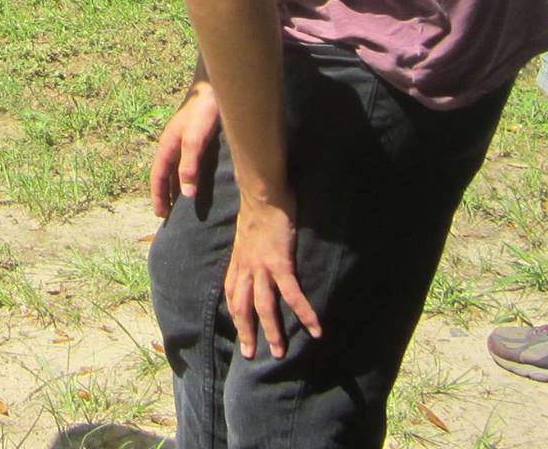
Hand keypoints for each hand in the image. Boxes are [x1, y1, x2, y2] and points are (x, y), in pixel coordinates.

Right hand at [151, 82, 221, 219]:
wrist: (214, 86)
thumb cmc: (203, 110)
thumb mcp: (195, 140)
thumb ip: (189, 165)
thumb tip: (186, 195)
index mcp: (167, 145)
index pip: (158, 176)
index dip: (158, 196)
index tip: (161, 215)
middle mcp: (172, 144)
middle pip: (164, 174)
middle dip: (164, 194)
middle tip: (167, 214)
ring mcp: (182, 139)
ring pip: (174, 168)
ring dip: (174, 186)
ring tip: (179, 202)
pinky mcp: (195, 136)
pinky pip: (185, 162)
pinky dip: (185, 175)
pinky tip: (194, 180)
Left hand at [226, 185, 321, 360]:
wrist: (263, 193)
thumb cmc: (258, 208)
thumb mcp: (247, 233)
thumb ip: (250, 247)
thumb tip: (255, 252)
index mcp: (238, 262)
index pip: (232, 294)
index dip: (235, 314)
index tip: (239, 330)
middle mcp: (246, 268)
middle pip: (242, 307)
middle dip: (246, 332)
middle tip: (251, 354)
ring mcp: (262, 267)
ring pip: (263, 307)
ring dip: (272, 332)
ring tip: (280, 352)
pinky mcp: (280, 264)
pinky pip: (292, 294)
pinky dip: (304, 313)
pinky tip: (315, 329)